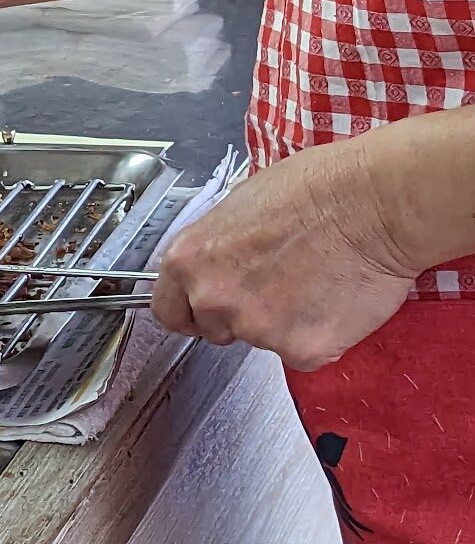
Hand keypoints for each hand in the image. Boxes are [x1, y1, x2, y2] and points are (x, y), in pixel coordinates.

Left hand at [153, 136, 417, 370]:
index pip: (168, 311)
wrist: (375, 203)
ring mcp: (255, 328)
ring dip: (280, 322)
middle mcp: (212, 299)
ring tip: (312, 281)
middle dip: (238, 313)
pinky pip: (302, 353)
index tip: (206, 307)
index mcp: (189, 260)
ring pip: (260, 339)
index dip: (190, 309)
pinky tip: (333, 300)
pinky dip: (318, 335)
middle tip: (276, 282)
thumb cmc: (314, 190)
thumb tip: (214, 264)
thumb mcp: (237, 206)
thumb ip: (215, 249)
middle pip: (212, 328)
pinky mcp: (301, 349)